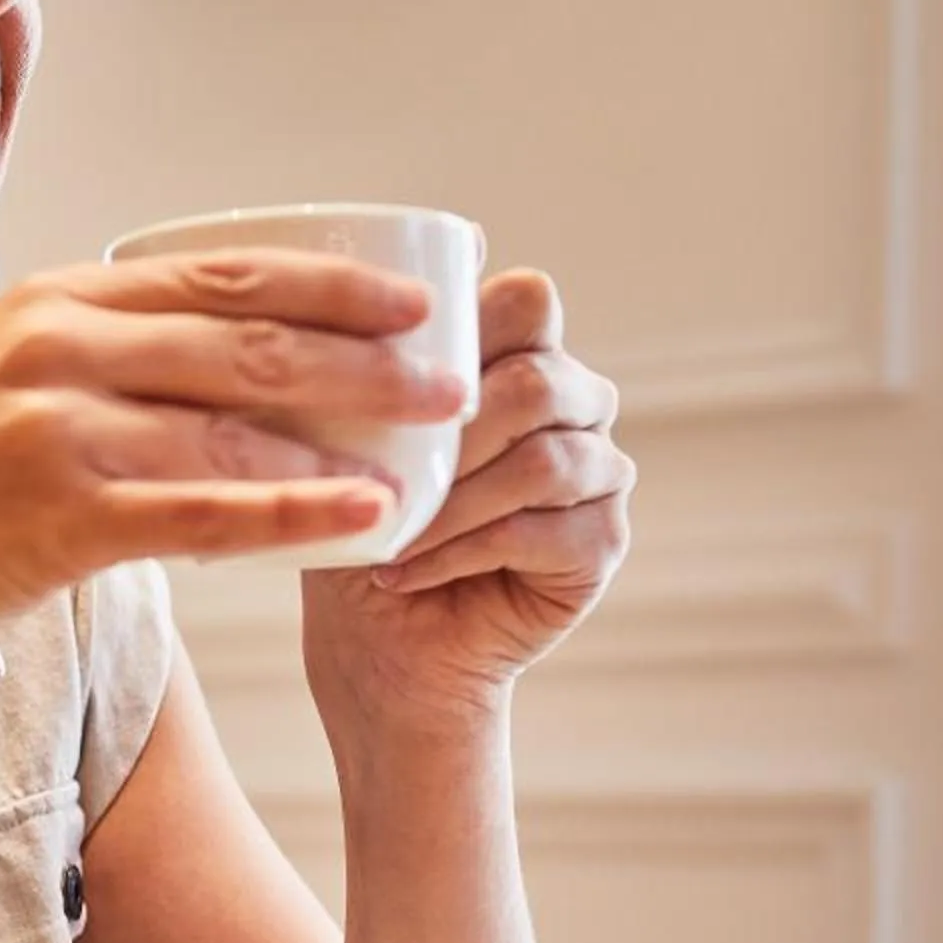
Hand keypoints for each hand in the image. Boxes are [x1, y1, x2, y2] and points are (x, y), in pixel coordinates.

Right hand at [0, 251, 468, 679]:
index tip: (415, 302)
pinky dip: (295, 514)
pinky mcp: (61, 520)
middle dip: (369, 359)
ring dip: (347, 443)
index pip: (221, 273)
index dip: (334, 284)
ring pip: (237, 429)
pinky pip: (208, 513)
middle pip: (249, 340)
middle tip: (453, 379)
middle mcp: (57, 349)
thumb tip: (228, 355)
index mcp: (54, 302)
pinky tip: (360, 517)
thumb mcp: (6, 385)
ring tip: (428, 458)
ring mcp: (56, 433)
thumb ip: (100, 356)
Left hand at [301, 271, 634, 733]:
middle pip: (541, 379)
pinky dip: (460, 552)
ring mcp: (597, 472)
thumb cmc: (355, 535)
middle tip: (387, 478)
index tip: (404, 367)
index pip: (526, 301)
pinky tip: (406, 572)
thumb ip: (366, 377)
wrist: (375, 650)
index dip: (477, 319)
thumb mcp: (342, 448)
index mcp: (516, 360)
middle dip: (453, 432)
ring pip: (545, 458)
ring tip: (390, 538)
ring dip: (451, 503)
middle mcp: (572, 406)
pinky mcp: (601, 540)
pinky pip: (539, 528)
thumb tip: (348, 293)